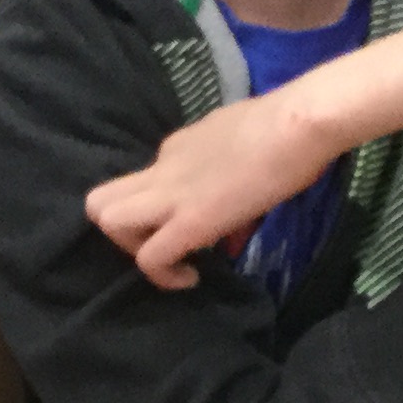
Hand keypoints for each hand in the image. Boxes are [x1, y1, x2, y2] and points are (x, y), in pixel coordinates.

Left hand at [86, 90, 336, 291]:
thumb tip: (234, 229)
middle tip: (162, 244)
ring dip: (132, 249)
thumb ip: (230, 182)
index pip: (146, 180)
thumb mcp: (246, 152)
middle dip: (122, 232)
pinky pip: (149, 258)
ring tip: (171, 260)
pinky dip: (163, 276)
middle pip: (102, 199)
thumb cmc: (289, 130)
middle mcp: (163, 167)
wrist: (299, 123)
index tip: (193, 221)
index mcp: (177, 149)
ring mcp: (172, 193)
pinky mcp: (190, 220)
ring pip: (107, 220)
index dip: (161, 208)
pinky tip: (190, 279)